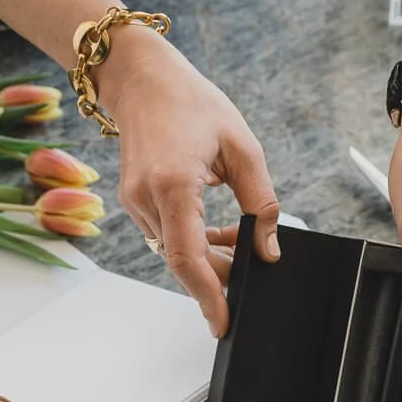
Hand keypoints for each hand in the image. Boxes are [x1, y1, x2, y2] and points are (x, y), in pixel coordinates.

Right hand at [108, 36, 279, 335]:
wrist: (142, 79)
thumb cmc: (190, 103)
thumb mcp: (243, 148)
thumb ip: (260, 202)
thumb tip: (268, 248)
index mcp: (173, 183)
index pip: (188, 258)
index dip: (208, 295)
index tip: (222, 322)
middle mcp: (146, 198)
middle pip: (182, 263)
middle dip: (218, 275)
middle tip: (249, 265)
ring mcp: (134, 202)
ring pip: (174, 253)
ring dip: (208, 257)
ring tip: (237, 238)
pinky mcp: (133, 201)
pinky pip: (165, 236)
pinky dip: (192, 242)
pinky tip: (215, 229)